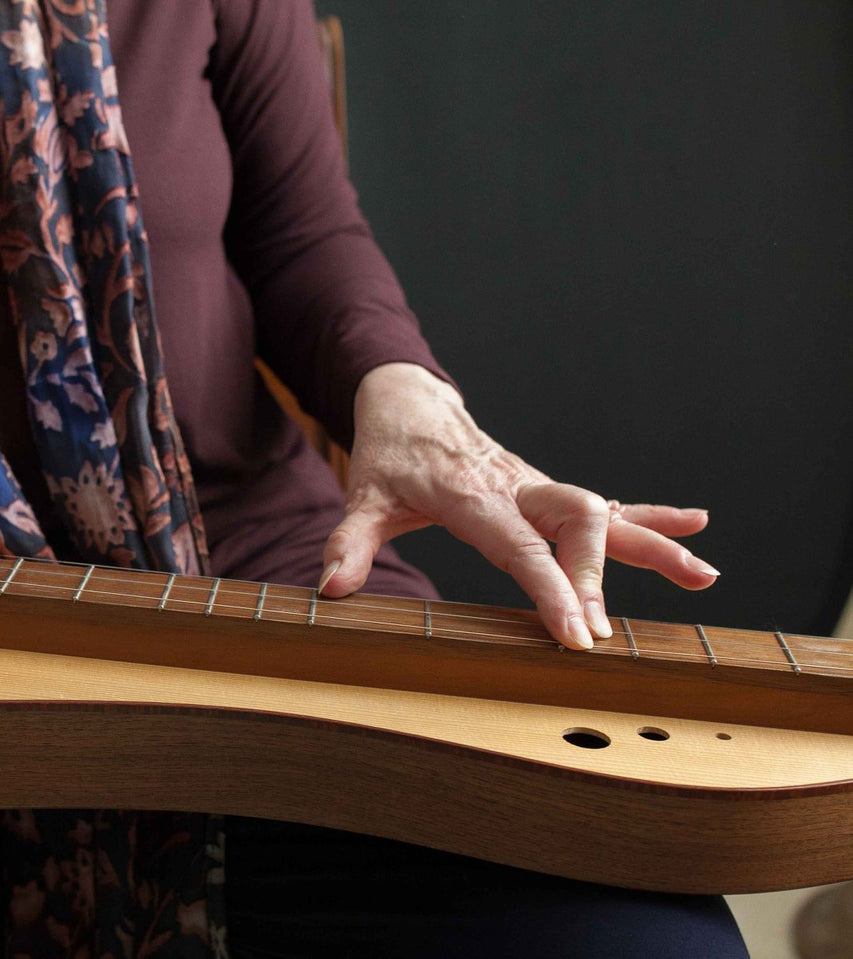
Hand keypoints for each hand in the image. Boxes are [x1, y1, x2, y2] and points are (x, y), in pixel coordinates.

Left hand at [318, 362, 717, 649]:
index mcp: (470, 493)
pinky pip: (606, 505)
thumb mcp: (361, 497)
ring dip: (651, 544)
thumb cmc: (389, 456)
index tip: (578, 632)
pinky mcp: (548, 492)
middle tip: (601, 630)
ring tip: (704, 575)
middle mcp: (514, 487)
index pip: (518, 545)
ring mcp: (537, 487)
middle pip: (573, 522)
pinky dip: (650, 516)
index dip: (550, 587)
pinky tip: (694, 528)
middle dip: (593, 576)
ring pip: (603, 512)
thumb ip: (346, 542)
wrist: (410, 403)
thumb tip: (331, 589)